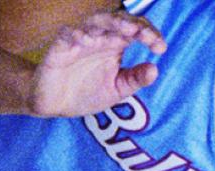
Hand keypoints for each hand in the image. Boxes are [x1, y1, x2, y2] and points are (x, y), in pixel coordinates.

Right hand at [29, 11, 166, 116]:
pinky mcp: (60, 48)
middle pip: (118, 20)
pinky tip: (85, 40)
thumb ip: (134, 80)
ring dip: (110, 22)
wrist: (53, 105)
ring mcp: (80, 40)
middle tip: (141, 33)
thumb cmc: (85, 93)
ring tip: (124, 30)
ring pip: (95, 21)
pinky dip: (76, 34)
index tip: (160, 48)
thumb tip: (155, 69)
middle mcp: (100, 38)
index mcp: (116, 44)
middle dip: (132, 24)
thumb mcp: (116, 91)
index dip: (150, 34)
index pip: (137, 30)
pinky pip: (67, 34)